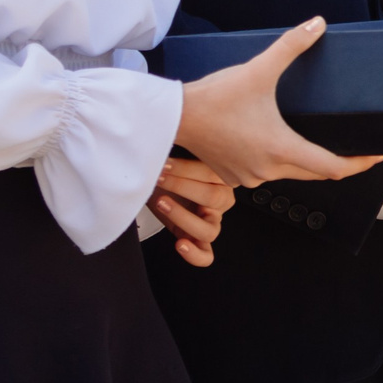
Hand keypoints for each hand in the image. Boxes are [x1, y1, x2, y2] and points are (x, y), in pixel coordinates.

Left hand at [153, 154, 236, 269]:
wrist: (161, 188)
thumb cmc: (171, 172)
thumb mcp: (178, 155)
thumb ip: (182, 144)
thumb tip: (172, 127)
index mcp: (221, 178)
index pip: (211, 174)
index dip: (185, 169)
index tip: (165, 164)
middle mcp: (221, 201)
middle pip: (213, 198)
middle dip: (182, 187)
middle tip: (161, 179)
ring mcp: (212, 222)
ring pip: (209, 229)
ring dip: (183, 217)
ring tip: (164, 204)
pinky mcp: (200, 242)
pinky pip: (207, 255)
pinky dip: (195, 254)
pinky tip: (180, 244)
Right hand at [174, 19, 382, 189]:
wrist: (174, 117)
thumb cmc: (216, 96)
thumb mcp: (259, 69)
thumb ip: (292, 46)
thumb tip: (318, 24)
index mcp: (281, 149)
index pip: (332, 168)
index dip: (358, 164)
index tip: (376, 157)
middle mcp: (268, 170)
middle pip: (315, 173)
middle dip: (338, 163)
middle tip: (357, 151)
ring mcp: (249, 178)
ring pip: (290, 174)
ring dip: (306, 162)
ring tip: (321, 144)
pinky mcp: (234, 178)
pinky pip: (266, 173)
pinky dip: (278, 163)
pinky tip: (279, 146)